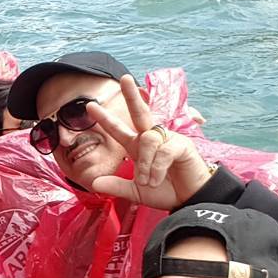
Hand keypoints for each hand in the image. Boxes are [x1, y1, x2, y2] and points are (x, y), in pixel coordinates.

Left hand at [86, 75, 212, 209]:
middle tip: (124, 78)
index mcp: (138, 147)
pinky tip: (157, 179)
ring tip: (149, 181)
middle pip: (140, 113)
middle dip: (132, 96)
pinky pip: (163, 151)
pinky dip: (157, 168)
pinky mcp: (182, 145)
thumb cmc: (165, 191)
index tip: (90, 106)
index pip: (119, 130)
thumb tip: (94, 183)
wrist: (188, 199)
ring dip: (144, 163)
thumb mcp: (136, 192)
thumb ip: (117, 186)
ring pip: (148, 140)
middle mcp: (152, 138)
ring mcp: (168, 139)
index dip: (105, 119)